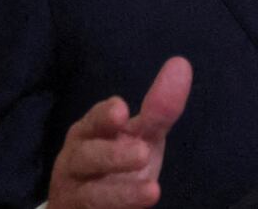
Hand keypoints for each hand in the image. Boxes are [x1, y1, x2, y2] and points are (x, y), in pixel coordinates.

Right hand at [49, 56, 193, 207]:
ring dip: (120, 195)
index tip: (122, 111)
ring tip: (153, 191)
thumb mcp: (139, 136)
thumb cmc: (114, 164)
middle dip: (113, 155)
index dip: (104, 117)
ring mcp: (76, 196)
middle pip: (86, 157)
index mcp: (88, 135)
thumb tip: (181, 64)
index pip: (93, 122)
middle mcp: (76, 163)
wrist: (83, 207)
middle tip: (143, 153)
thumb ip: (158, 109)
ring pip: (90, 195)